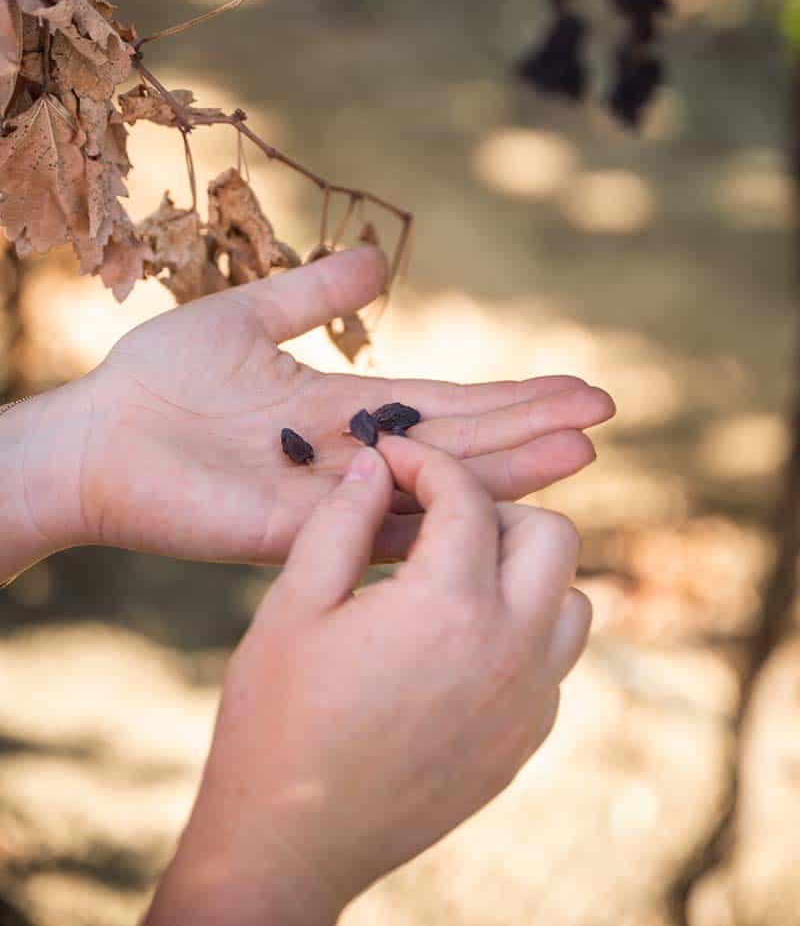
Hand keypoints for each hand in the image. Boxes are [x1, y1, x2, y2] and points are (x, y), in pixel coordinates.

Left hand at [3, 247, 612, 571]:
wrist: (93, 436)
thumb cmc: (157, 380)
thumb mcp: (248, 317)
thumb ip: (313, 294)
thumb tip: (382, 259)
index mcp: (346, 415)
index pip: (446, 407)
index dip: (511, 397)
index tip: (576, 387)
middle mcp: (353, 462)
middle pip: (460, 445)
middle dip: (530, 429)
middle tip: (603, 416)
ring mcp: (330, 501)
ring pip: (436, 488)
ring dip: (507, 470)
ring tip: (579, 450)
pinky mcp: (296, 531)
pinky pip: (380, 521)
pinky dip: (439, 510)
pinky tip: (493, 500)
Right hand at [146, 438, 589, 925]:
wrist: (289, 843)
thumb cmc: (277, 719)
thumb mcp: (294, 604)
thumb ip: (342, 521)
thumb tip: (377, 465)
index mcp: (447, 606)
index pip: (467, 498)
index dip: (427, 461)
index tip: (394, 455)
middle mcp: (510, 650)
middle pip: (550, 534)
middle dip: (494, 507)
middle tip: (433, 516)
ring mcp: (528, 701)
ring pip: (570, 597)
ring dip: (523, 569)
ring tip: (454, 574)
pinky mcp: (526, 739)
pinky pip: (554, 657)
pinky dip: (524, 626)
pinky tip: (458, 636)